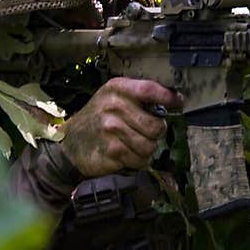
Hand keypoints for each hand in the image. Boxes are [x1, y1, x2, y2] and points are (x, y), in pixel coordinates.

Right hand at [61, 78, 180, 176]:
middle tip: (145, 132)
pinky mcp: (112, 150)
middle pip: (156, 125)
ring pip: (150, 145)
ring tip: (133, 143)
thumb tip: (175, 98)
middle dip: (155, 133)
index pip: (150, 90)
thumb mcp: (113, 97)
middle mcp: (114, 106)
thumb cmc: (98, 118)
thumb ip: (139, 95)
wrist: (71, 144)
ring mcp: (111, 129)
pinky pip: (140, 159)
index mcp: (117, 89)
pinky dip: (137, 161)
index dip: (168, 98)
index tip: (178, 103)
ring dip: (146, 149)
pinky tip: (126, 154)